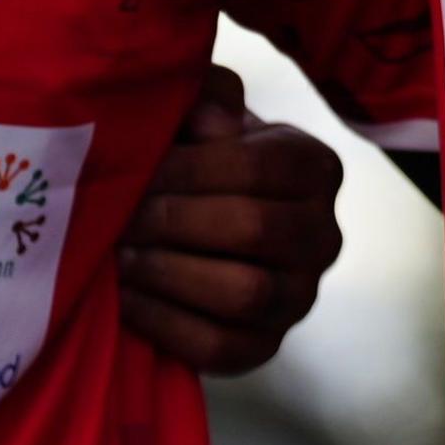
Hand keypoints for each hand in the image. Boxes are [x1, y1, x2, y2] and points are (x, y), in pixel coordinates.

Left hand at [115, 64, 347, 374]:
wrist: (209, 226)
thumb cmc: (205, 160)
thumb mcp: (208, 115)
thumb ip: (209, 96)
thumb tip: (211, 123)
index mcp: (317, 169)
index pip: (258, 167)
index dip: (189, 169)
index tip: (137, 170)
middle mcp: (323, 236)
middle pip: (253, 229)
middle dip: (174, 221)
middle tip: (121, 216)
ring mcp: (300, 298)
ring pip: (243, 293)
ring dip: (170, 273)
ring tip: (122, 256)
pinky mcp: (266, 347)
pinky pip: (220, 347)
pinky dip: (165, 324)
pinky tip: (125, 298)